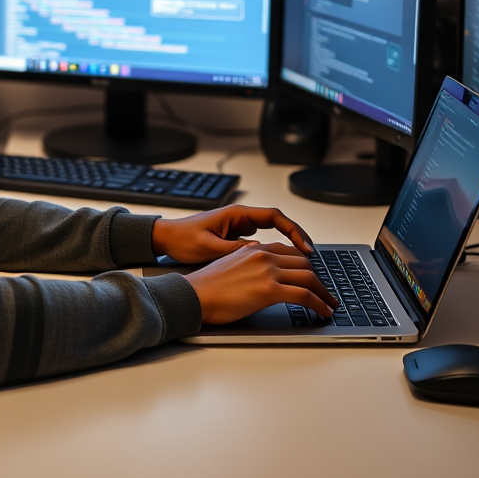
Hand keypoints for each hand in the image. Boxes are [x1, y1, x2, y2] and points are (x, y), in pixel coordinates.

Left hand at [151, 205, 313, 263]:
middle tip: (311, 254)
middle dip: (297, 236)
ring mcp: (238, 226)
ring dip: (287, 243)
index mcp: (236, 214)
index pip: (274, 217)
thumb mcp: (209, 247)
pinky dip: (274, 249)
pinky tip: (281, 263)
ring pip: (271, 231)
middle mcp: (240, 217)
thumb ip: (234, 250)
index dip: (293, 230)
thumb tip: (259, 254)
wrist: (166, 238)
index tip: (305, 246)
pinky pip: (262, 239)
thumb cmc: (183, 239)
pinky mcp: (235, 236)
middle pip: (278, 222)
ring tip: (303, 260)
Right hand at [184, 241, 339, 324]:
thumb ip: (249, 264)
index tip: (313, 276)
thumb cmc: (207, 287)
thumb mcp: (230, 266)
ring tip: (330, 304)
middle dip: (319, 279)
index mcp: (254, 249)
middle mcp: (264, 255)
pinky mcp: (269, 290)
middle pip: (303, 262)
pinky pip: (305, 295)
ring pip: (309, 277)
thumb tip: (261, 275)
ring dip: (324, 293)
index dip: (305, 265)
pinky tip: (324, 312)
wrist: (194, 295)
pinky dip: (319, 304)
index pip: (289, 252)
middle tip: (326, 293)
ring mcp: (268, 271)